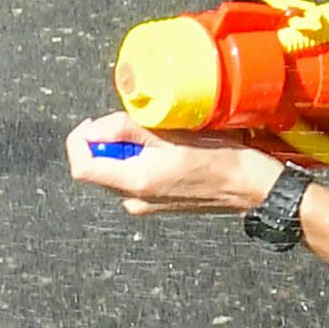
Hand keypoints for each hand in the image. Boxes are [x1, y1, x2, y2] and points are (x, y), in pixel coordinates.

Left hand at [64, 112, 276, 216]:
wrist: (249, 186)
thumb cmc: (218, 158)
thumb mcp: (170, 133)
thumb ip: (126, 129)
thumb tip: (94, 129)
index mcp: (135, 182)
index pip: (82, 168)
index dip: (78, 141)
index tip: (90, 123)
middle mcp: (135, 199)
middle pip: (99, 167)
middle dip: (108, 140)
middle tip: (135, 123)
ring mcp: (145, 204)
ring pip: (116, 170)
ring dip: (125, 148)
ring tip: (158, 136)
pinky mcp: (156, 203)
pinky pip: (133, 177)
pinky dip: (138, 159)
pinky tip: (166, 150)